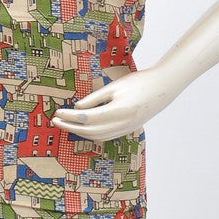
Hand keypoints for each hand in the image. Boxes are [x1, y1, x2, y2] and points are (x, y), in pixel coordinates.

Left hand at [50, 64, 181, 141]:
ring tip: (66, 124)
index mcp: (117, 111)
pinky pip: (105, 137)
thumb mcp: (115, 87)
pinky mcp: (127, 130)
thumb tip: (77, 108)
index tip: (57, 113)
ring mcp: (125, 130)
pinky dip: (91, 134)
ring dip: (79, 132)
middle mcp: (121, 124)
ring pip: (97, 137)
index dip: (70, 117)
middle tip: (55, 121)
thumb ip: (95, 99)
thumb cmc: (139, 82)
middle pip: (89, 131)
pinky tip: (82, 128)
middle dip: (70, 127)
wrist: (163, 88)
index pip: (87, 118)